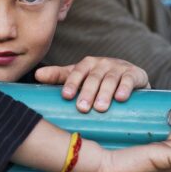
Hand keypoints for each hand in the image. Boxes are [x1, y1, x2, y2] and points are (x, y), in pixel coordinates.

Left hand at [34, 56, 148, 112]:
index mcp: (86, 64)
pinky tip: (121, 98)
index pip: (76, 72)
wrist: (130, 78)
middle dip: (87, 92)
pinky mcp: (134, 74)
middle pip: (93, 78)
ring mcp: (118, 67)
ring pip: (110, 79)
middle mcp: (102, 63)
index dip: (71, 83)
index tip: (66, 96)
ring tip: (100, 108)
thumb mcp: (79, 77)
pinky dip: (125, 88)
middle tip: (81, 108)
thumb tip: (36, 75)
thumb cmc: (98, 79)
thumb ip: (59, 76)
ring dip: (104, 93)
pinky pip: (129, 80)